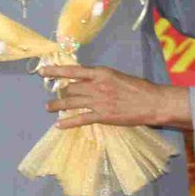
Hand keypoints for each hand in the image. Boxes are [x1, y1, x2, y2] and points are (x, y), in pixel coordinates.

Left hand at [41, 65, 191, 129]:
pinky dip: (68, 122)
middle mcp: (97, 86)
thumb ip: (101, 78)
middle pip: (71, 88)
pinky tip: (59, 124)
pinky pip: (80, 119)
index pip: (73, 71)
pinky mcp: (102, 116)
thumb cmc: (138, 88)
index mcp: (101, 73)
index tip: (43, 71)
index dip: (56, 71)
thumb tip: (88, 81)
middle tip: (56, 95)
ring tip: (48, 107)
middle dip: (62, 92)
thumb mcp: (117, 76)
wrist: (152, 102)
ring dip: (58, 105)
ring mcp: (98, 102)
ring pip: (72, 103)